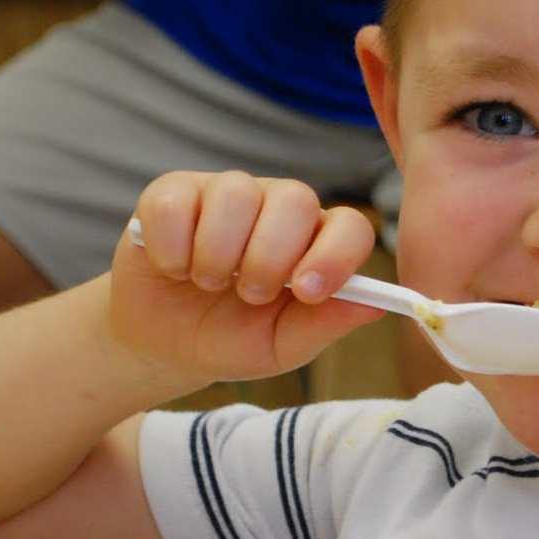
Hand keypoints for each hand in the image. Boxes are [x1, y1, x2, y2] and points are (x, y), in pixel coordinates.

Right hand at [111, 171, 382, 386]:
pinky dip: (173, 247)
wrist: (163, 345)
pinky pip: (178, 202)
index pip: (349, 226)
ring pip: (236, 192)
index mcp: (314, 242)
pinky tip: (174, 268)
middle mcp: (276, 208)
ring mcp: (224, 193)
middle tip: (249, 295)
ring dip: (218, 253)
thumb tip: (376, 306)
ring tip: (207, 284)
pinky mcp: (172, 192)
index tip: (307, 292)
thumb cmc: (230, 339)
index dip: (335, 254)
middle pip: (295, 199)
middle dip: (270, 257)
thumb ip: (324, 324)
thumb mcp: (281, 346)